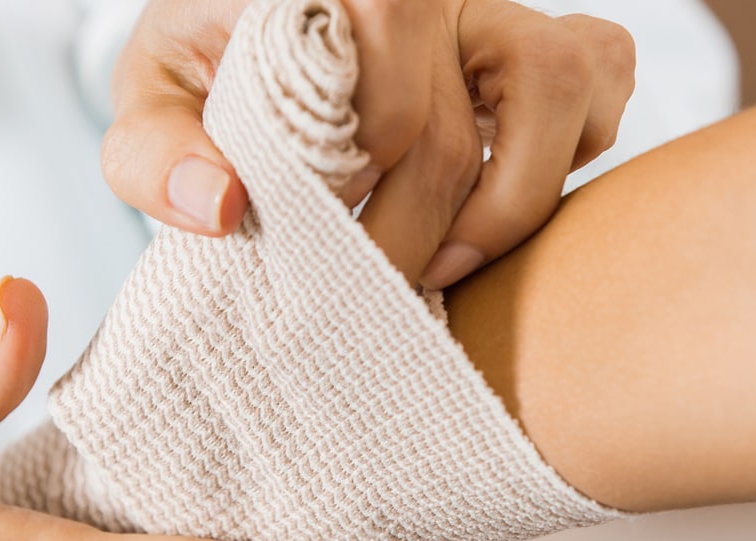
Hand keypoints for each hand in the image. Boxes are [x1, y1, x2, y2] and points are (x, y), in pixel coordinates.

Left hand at [103, 0, 635, 288]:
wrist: (249, 26)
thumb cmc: (211, 63)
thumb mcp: (153, 97)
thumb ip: (155, 156)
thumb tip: (223, 210)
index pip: (375, 109)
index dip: (351, 205)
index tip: (311, 249)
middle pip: (449, 134)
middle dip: (408, 240)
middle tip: (364, 296)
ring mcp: (489, 1)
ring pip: (557, 82)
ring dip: (506, 203)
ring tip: (444, 261)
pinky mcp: (537, 29)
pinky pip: (602, 72)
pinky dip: (574, 146)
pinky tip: (498, 192)